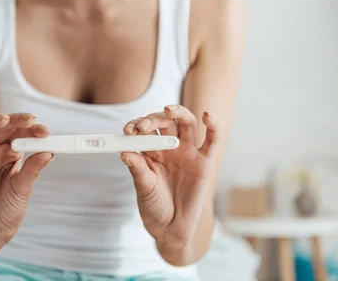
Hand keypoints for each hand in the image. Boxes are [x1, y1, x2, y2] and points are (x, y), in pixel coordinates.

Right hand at [0, 111, 52, 251]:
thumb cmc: (8, 210)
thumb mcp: (23, 189)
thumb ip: (33, 169)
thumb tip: (50, 151)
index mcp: (11, 153)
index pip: (22, 133)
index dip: (33, 130)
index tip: (46, 131)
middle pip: (3, 126)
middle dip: (17, 121)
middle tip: (31, 121)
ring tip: (4, 119)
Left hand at [121, 105, 217, 249]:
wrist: (171, 227)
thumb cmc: (154, 205)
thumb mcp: (144, 188)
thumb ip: (138, 170)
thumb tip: (125, 152)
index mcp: (151, 150)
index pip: (144, 129)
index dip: (136, 125)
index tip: (128, 130)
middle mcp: (169, 146)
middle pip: (164, 121)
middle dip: (153, 118)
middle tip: (143, 126)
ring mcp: (188, 152)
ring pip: (186, 123)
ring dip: (178, 112)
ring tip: (168, 110)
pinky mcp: (205, 161)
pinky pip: (211, 140)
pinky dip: (212, 126)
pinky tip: (207, 117)